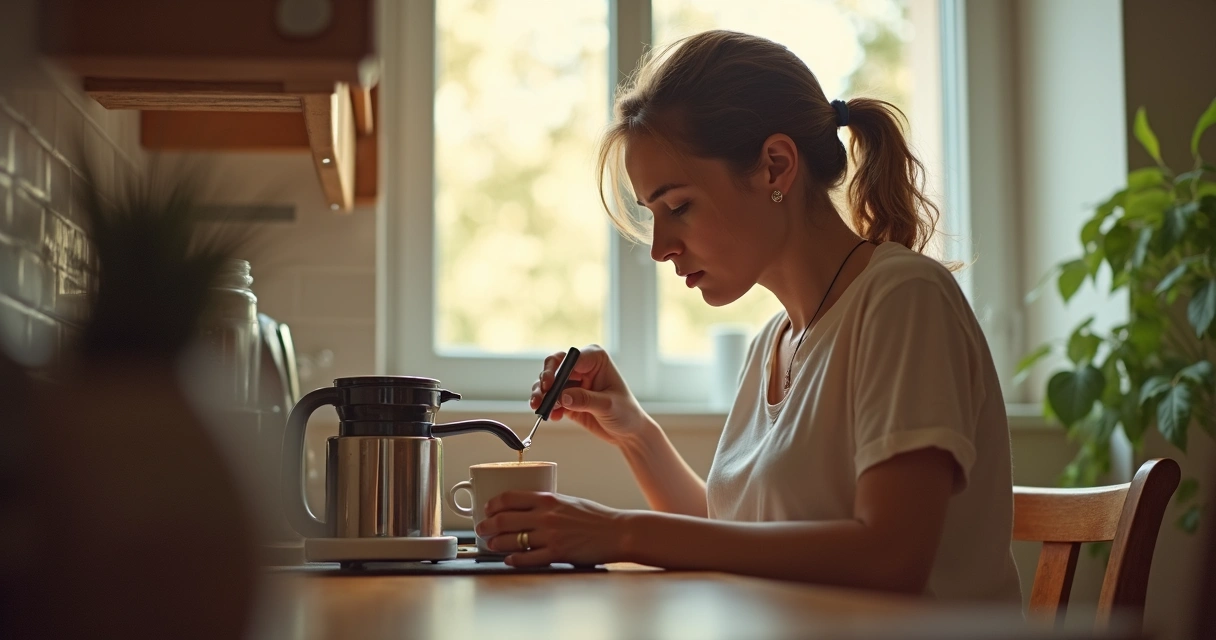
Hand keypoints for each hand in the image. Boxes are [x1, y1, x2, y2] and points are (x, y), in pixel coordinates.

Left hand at [477, 491, 630, 567]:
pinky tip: (509, 559)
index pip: (510, 497)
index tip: (487, 508)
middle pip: (505, 519)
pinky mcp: (557, 553)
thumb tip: (527, 510)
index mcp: (548, 499)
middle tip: (482, 529)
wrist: (617, 531)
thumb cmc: (595, 517)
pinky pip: (528, 558)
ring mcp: (550, 535)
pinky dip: (514, 559)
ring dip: (496, 543)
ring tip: (491, 545)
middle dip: (487, 525)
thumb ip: (548, 505)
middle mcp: (546, 516)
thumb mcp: (569, 502)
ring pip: (512, 540)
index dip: (493, 504)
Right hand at [530, 344, 646, 446]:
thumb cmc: (626, 412)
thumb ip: (585, 400)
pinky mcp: (567, 398)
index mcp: (595, 359)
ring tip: (541, 410)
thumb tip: (562, 397)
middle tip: (540, 398)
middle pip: (554, 366)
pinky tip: (552, 417)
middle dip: (545, 382)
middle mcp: (582, 367)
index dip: (556, 369)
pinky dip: (547, 407)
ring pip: (548, 383)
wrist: (628, 432)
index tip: (549, 385)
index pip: (570, 358)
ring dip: (541, 395)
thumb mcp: (608, 405)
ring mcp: (573, 382)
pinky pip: (550, 399)